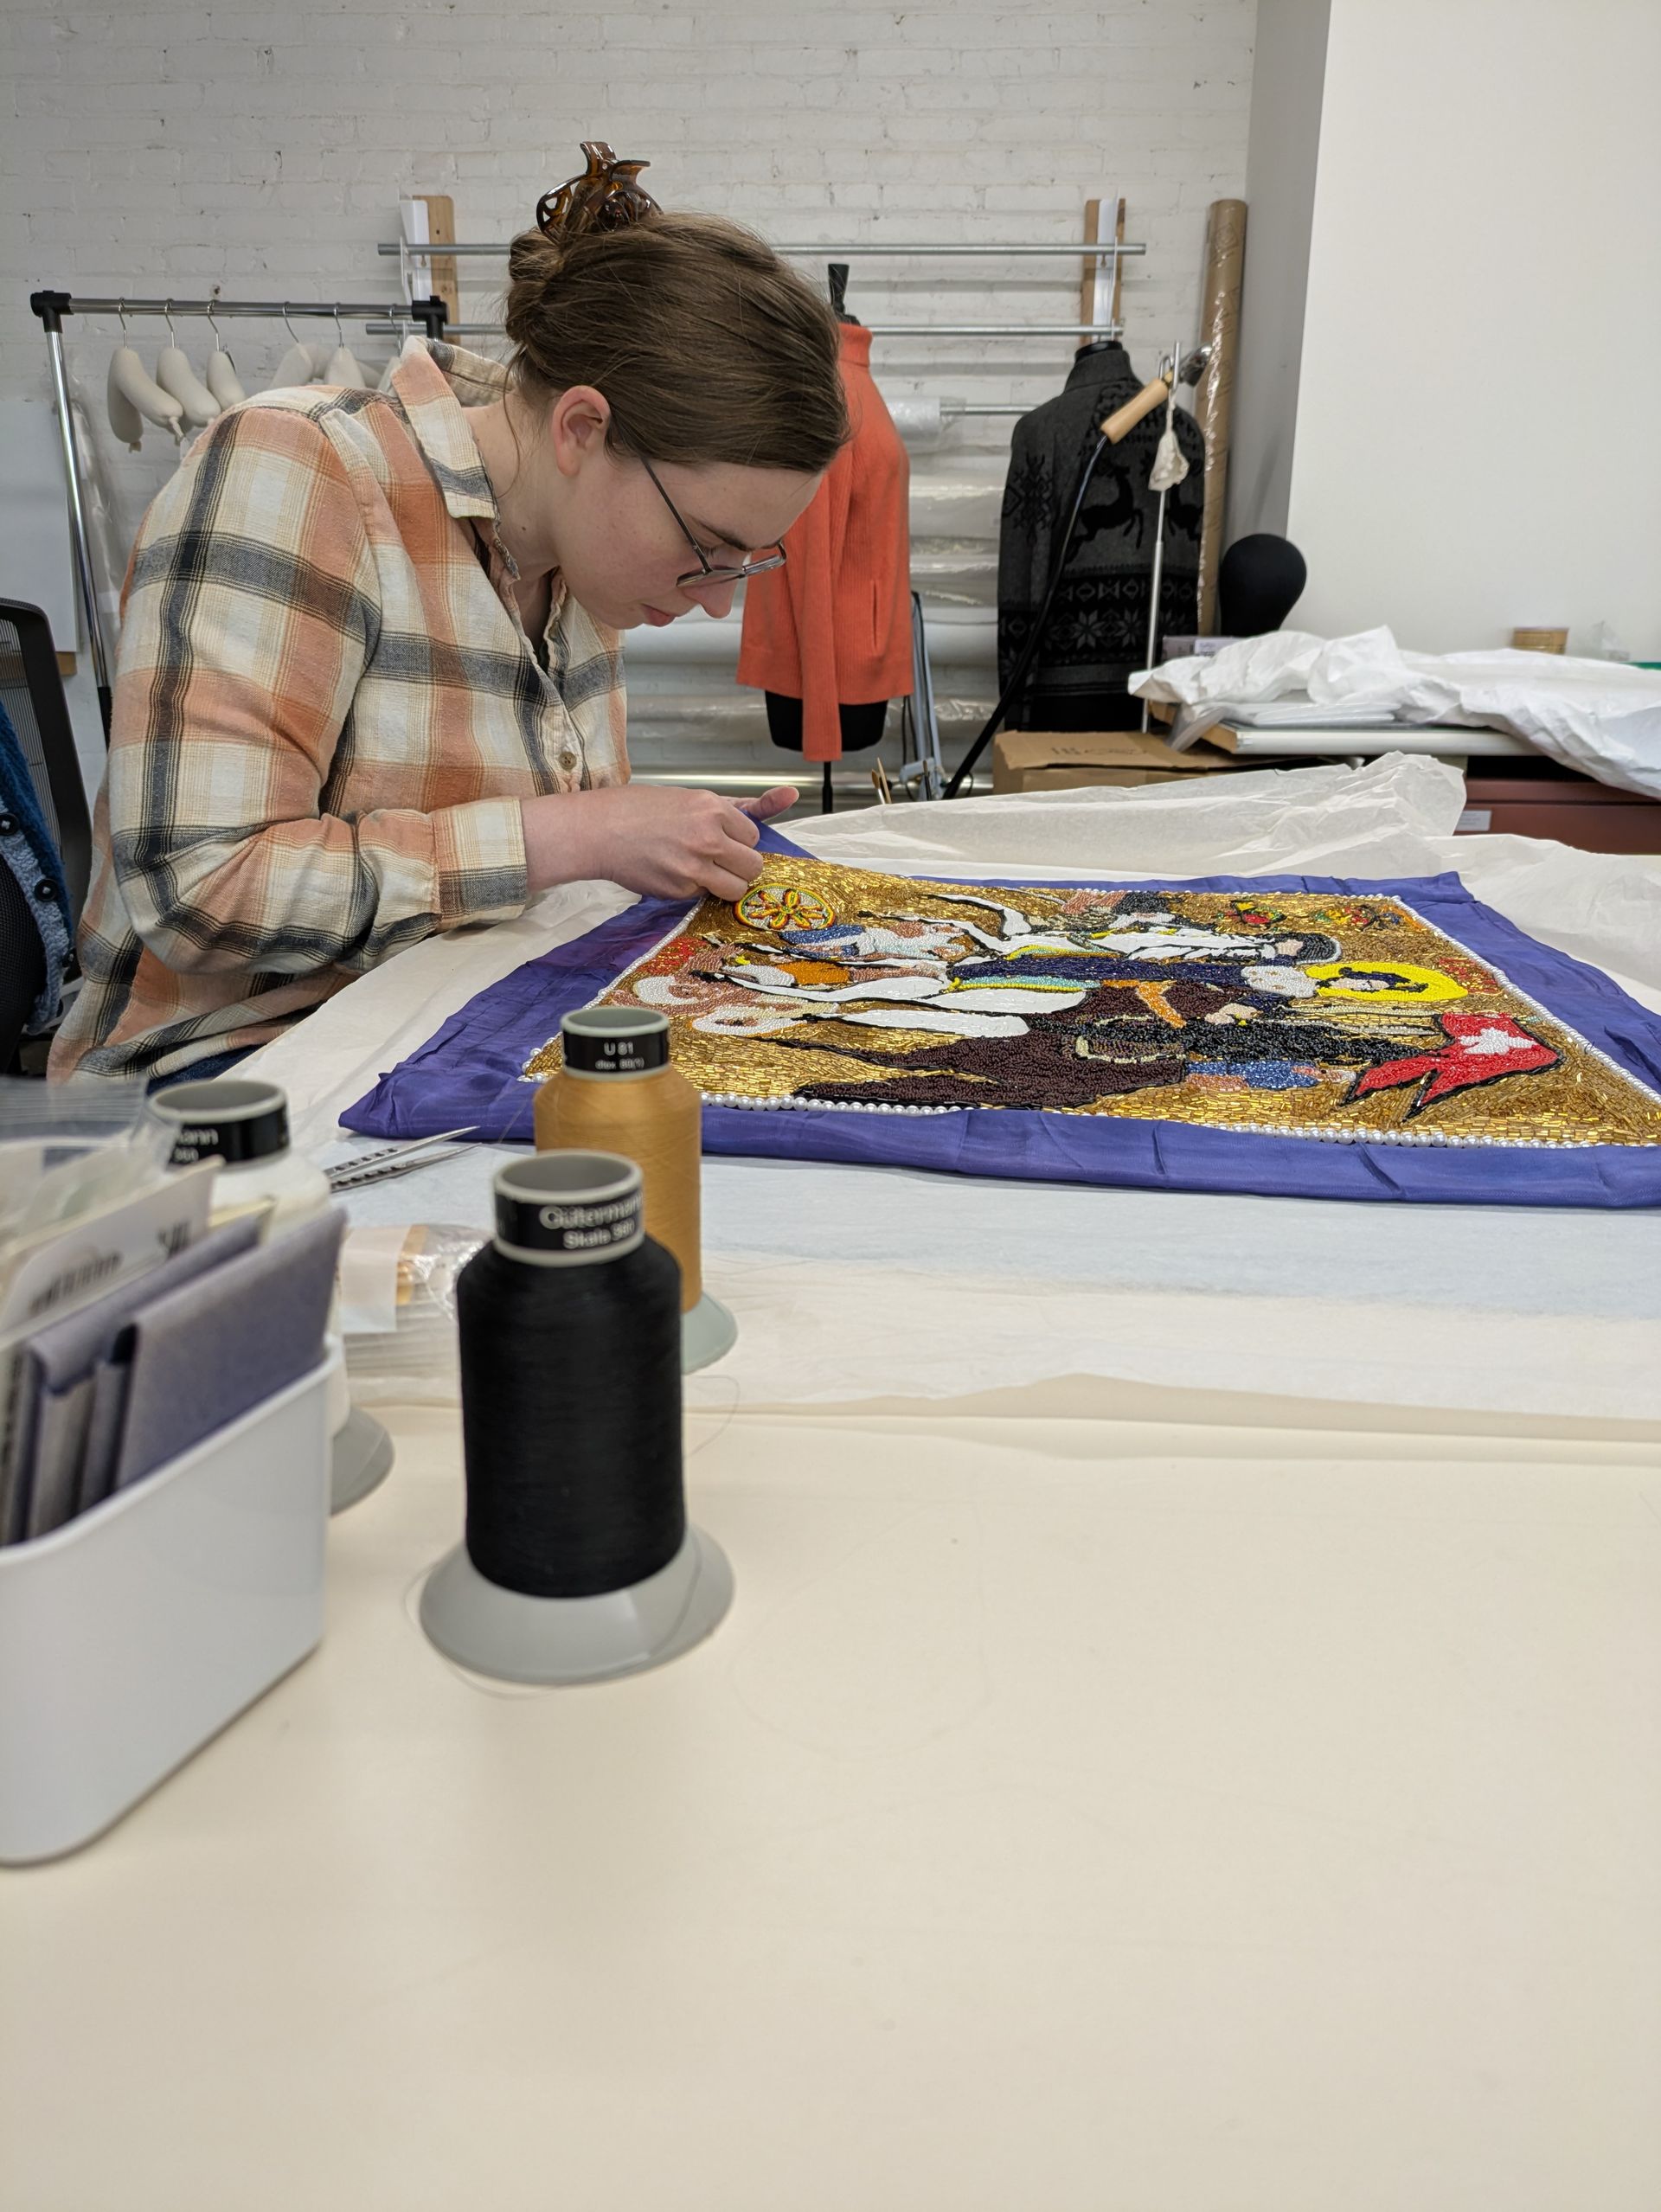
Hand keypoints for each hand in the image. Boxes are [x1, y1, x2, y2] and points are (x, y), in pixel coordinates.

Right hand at [522, 784, 797, 902]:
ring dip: (724, 884)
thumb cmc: (640, 810)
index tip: (718, 838)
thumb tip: (791, 794)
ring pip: (737, 889)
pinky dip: (694, 890)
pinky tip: (671, 873)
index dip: (736, 841)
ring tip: (697, 870)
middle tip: (713, 859)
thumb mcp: (691, 799)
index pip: (753, 837)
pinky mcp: (680, 890)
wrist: (597, 830)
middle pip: (753, 866)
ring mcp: (695, 867)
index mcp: (713, 809)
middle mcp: (709, 837)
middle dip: (738, 866)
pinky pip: (705, 896)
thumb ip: (741, 806)